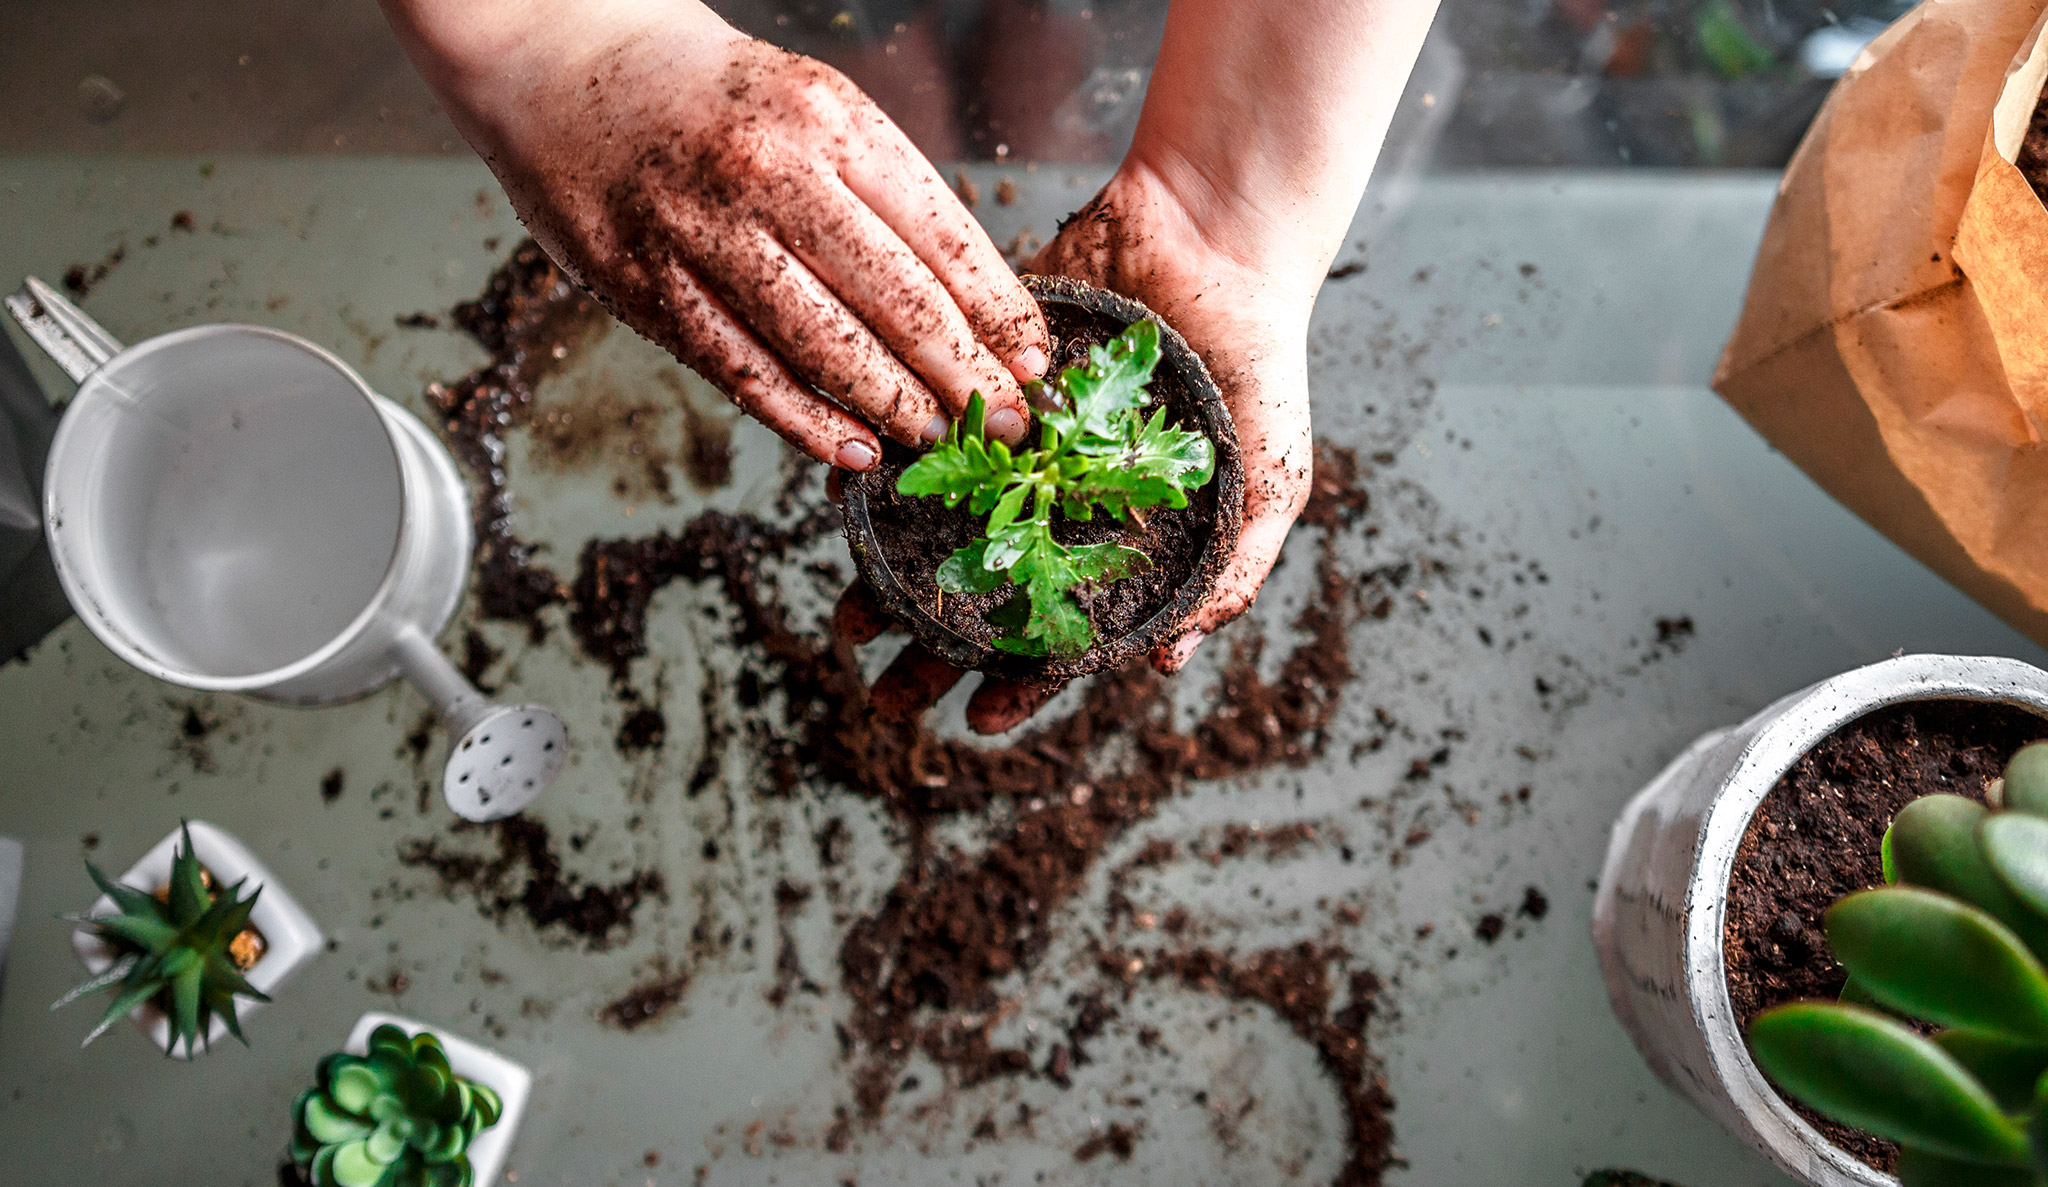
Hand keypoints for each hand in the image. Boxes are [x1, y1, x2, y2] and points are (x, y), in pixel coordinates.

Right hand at [380, 0, 1048, 467]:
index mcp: (830, 119)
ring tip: (943, 441)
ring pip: (823, 345)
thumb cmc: (707, 93)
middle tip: (1009, 423)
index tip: (1036, 361)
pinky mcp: (647, 286)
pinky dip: (805, 420)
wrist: (564, 58)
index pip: (941, 234)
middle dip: (965, 374)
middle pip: (895, 299)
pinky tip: (854, 450)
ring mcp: (702, 234)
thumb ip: (880, 190)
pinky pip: (743, 372)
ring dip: (895, 407)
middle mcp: (770, 173)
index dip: (997, 311)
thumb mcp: (812, 103)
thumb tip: (968, 299)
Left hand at [827, 159, 1321, 735]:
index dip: (1022, 682)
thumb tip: (1167, 662)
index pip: (1062, 631)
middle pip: (985, 594)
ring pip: (937, 528)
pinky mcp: (978, 383)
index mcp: (1119, 539)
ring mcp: (1012, 446)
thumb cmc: (1260, 360)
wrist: (1215, 234)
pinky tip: (844, 509)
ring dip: (888, 577)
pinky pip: (919, 435)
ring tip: (847, 619)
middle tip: (884, 691)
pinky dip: (880, 472)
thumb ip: (1233, 572)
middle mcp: (1055, 502)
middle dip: (931, 650)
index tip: (976, 721)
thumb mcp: (1271, 479)